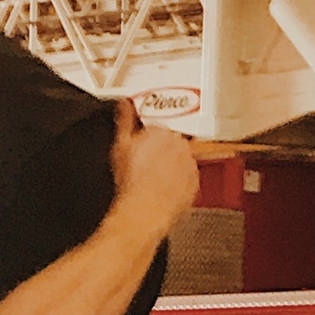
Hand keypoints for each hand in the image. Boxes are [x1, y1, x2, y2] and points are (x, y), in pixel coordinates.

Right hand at [109, 101, 197, 235]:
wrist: (144, 210)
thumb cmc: (132, 183)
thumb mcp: (120, 146)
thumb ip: (123, 120)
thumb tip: (124, 103)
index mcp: (162, 130)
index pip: (157, 129)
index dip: (146, 142)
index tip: (140, 153)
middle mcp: (180, 143)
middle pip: (170, 144)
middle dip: (160, 154)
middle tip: (146, 168)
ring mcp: (189, 163)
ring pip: (180, 162)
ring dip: (171, 169)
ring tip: (154, 182)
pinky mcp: (194, 182)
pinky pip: (188, 180)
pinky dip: (178, 185)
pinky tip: (164, 192)